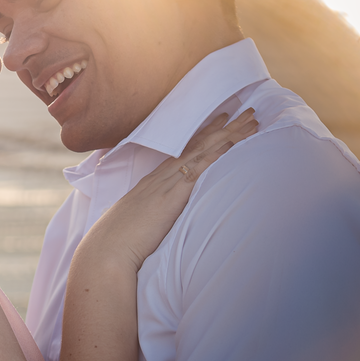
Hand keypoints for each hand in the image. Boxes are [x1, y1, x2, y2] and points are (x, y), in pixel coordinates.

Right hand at [76, 109, 257, 273]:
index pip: (186, 150)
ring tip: (251, 120)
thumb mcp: (143, 219)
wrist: (108, 249)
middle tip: (248, 111)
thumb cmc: (122, 239)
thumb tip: (163, 215)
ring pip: (204, 150)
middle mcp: (163, 175)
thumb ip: (156, 212)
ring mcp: (167, 182)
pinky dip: (216, 154)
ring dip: (229, 134)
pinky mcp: (173, 195)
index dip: (207, 133)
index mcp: (155, 180)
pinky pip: (198, 169)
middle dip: (225, 127)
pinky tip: (232, 143)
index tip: (224, 120)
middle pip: (199, 144)